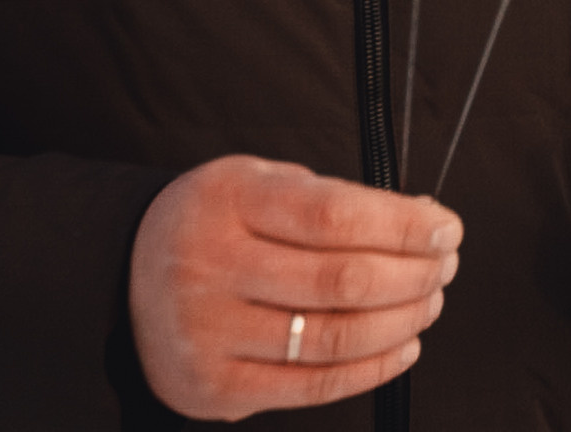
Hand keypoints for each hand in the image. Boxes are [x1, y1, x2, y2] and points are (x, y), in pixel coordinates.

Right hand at [128, 155, 461, 418]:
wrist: (125, 277)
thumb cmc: (216, 224)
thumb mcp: (257, 182)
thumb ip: (331, 200)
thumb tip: (423, 222)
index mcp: (227, 199)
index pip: (334, 215)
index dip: (404, 225)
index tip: (445, 228)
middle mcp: (210, 264)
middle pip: (342, 279)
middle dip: (414, 274)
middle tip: (444, 266)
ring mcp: (208, 332)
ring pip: (335, 336)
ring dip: (403, 321)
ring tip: (429, 302)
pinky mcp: (214, 388)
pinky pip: (313, 387)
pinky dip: (373, 369)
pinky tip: (402, 346)